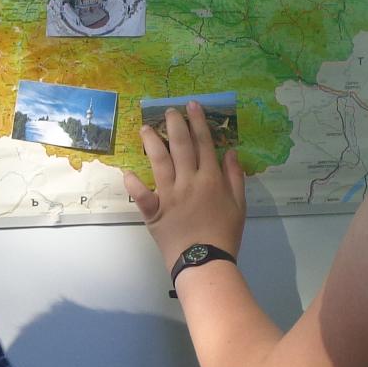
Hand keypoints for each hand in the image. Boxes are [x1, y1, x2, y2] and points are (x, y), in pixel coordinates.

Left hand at [122, 102, 246, 271]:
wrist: (206, 261)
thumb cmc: (225, 235)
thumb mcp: (240, 206)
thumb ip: (235, 177)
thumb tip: (230, 152)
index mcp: (211, 179)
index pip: (204, 144)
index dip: (198, 123)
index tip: (192, 106)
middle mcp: (189, 182)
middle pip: (181, 147)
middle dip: (174, 125)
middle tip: (168, 110)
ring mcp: (169, 195)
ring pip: (160, 162)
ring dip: (152, 143)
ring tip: (145, 128)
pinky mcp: (154, 212)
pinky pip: (141, 195)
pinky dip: (134, 183)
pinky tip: (127, 171)